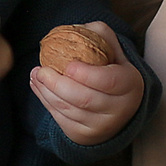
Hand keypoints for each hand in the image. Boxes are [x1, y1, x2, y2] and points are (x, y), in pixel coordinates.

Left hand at [30, 28, 145, 146]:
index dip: (86, 74)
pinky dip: (46, 103)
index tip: (68, 65)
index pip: (108, 81)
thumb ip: (98, 35)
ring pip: (70, 110)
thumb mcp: (113, 51)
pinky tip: (38, 87)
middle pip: (84, 99)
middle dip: (58, 84)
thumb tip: (74, 29)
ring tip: (35, 75)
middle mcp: (119, 110)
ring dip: (47, 92)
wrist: (117, 107)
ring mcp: (102, 126)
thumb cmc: (111, 71)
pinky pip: (62, 120)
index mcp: (129, 85)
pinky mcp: (85, 135)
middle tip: (41, 70)